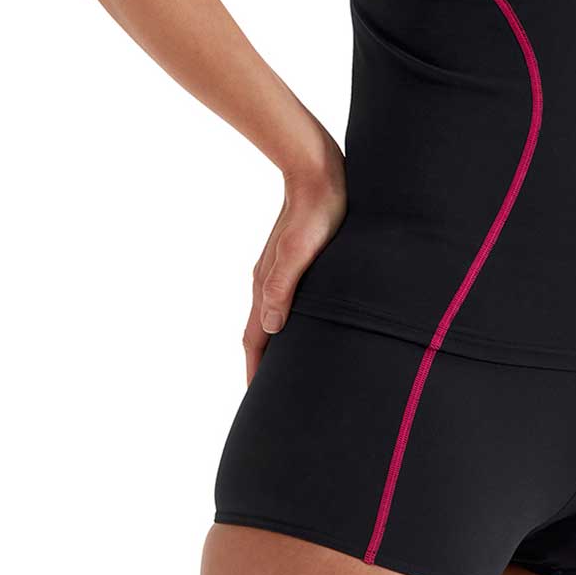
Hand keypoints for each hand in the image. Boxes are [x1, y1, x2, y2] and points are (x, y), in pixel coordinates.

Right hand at [243, 123, 347, 382]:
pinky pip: (284, 300)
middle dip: (262, 365)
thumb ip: (283, 285)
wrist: (318, 171)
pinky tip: (302, 325)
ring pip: (272, 318)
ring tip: (286, 371)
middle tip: (272, 398)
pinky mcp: (294, 260)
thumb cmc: (318, 212)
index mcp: (266, 285)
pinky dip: (286, 322)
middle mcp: (267, 282)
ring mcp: (278, 271)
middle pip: (260, 334)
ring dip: (274, 346)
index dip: (257, 372)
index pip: (256, 340)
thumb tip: (272, 328)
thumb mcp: (300, 250)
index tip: (258, 403)